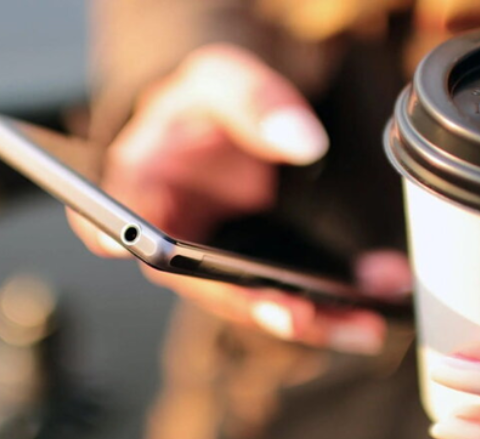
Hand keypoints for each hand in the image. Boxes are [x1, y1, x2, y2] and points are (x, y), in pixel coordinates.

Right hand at [70, 44, 409, 353]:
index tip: (142, 250)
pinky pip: (279, 294)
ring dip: (306, 318)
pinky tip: (371, 295)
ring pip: (248, 303)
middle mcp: (166, 235)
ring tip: (361, 321)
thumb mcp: (222, 77)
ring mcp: (205, 260)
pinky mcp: (242, 270)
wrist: (223, 125)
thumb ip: (254, 100)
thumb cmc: (202, 105)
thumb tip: (302, 142)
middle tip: (299, 311)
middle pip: (197, 283)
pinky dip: (327, 303)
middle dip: (250, 303)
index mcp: (139, 183)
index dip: (118, 239)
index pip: (108, 219)